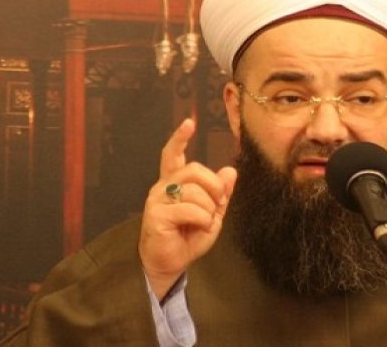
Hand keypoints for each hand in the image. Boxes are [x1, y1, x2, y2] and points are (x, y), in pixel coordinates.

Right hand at [139, 118, 237, 299]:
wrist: (169, 263)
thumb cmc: (188, 237)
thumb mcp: (211, 214)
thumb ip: (220, 193)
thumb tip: (231, 171)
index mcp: (174, 182)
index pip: (173, 154)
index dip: (180, 138)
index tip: (189, 123)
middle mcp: (163, 186)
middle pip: (194, 170)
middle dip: (214, 186)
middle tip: (217, 204)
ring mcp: (157, 199)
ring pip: (195, 191)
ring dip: (209, 209)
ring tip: (203, 222)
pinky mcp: (156, 214)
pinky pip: (189, 208)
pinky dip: (202, 219)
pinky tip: (197, 227)